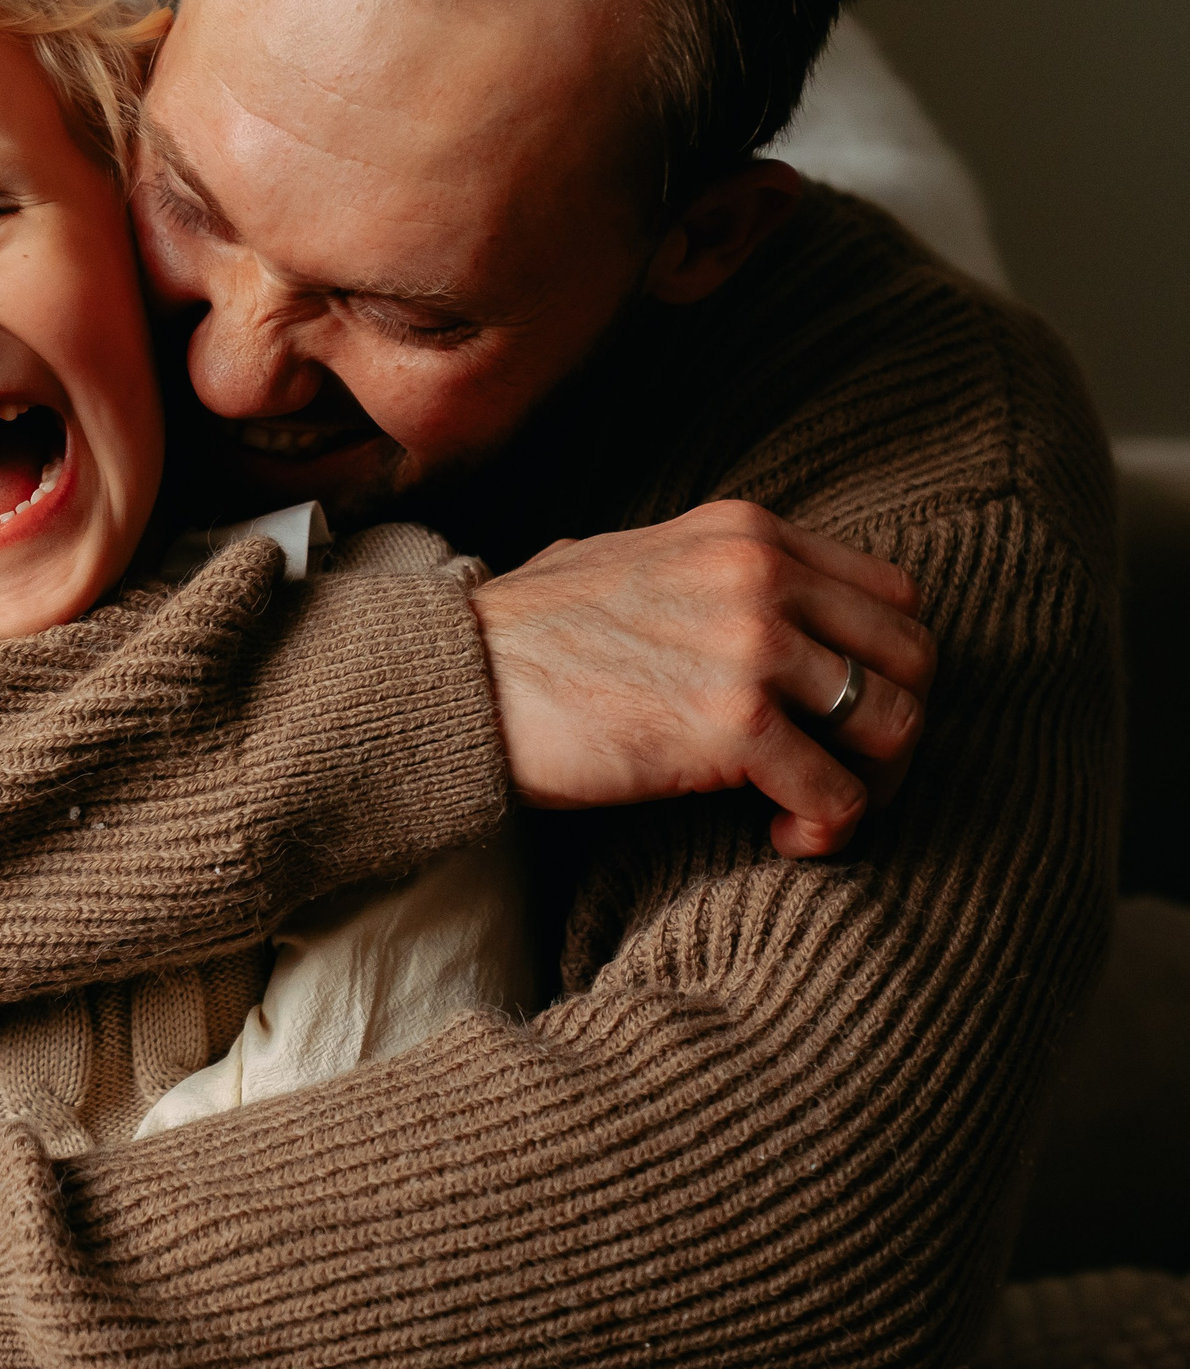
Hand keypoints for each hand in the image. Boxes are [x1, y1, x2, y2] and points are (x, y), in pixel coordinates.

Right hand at [470, 500, 934, 857]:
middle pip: (913, 658)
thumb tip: (749, 603)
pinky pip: (840, 792)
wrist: (455, 680)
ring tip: (810, 810)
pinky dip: (825, 828)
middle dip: (894, 732)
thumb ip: (708, 570)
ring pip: (894, 725)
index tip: (845, 715)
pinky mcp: (733, 725)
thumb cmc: (524, 636)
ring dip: (871, 785)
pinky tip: (781, 837)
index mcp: (745, 531)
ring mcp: (752, 646)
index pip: (892, 594)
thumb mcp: (629, 558)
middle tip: (848, 776)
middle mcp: (762, 574)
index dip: (887, 665)